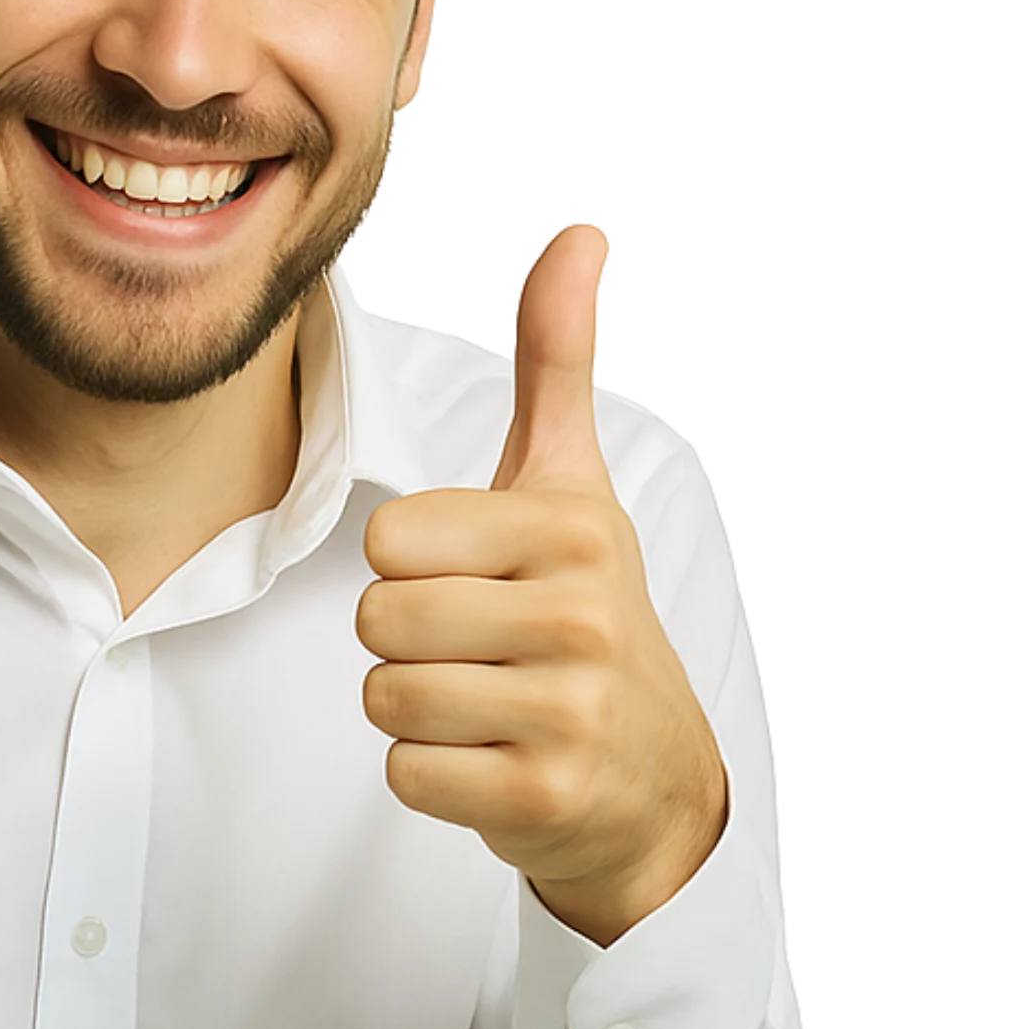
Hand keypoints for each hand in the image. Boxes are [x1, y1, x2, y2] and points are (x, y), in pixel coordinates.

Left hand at [356, 223, 725, 941]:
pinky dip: (431, 775)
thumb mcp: (572, 484)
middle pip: (379, 618)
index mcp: (572, 529)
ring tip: (485, 704)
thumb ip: (559, 360)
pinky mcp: (544, 798)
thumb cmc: (582, 614)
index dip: (410, 567)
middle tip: (480, 653)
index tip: (477, 582)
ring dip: (416, 709)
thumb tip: (581, 230)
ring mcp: (569, 713)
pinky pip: (406, 772)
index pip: (388, 541)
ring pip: (385, 695)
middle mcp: (580, 617)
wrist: (649, 779)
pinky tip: (492, 760)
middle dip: (407, 641)